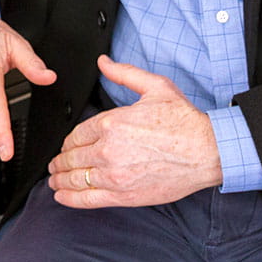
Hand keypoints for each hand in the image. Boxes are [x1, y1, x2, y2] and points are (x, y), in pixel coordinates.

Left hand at [47, 55, 222, 207]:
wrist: (207, 151)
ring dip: (60, 179)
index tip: (67, 145)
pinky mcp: (123, 196)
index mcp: (112, 124)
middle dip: (60, 161)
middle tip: (55, 163)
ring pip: (75, 178)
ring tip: (55, 180)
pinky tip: (61, 196)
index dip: (68, 141)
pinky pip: (87, 199)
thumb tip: (104, 63)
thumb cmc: (184, 122)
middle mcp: (108, 150)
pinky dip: (70, 198)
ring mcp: (114, 175)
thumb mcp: (154, 87)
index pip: (76, 134)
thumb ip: (124, 74)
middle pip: (71, 157)